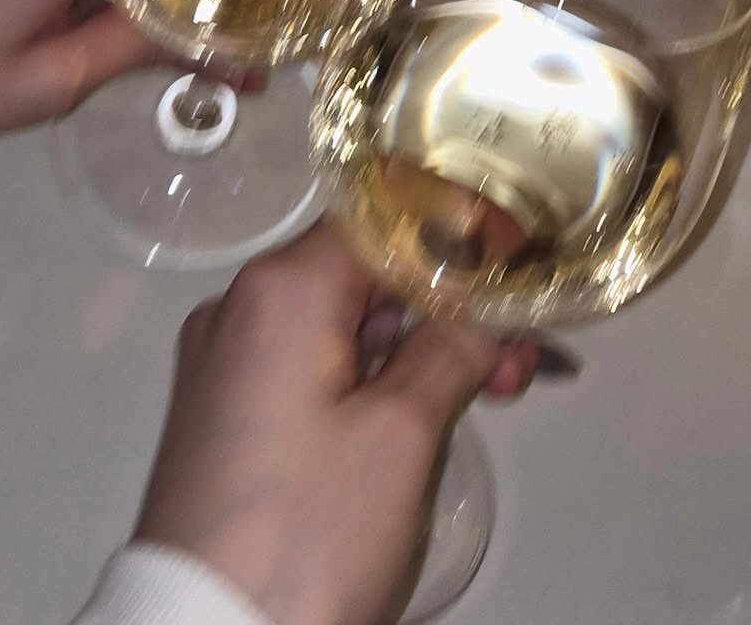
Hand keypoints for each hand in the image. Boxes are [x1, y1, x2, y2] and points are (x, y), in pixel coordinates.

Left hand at [135, 220, 535, 624]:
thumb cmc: (307, 532)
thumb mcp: (401, 432)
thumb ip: (455, 345)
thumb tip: (490, 301)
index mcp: (281, 290)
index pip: (385, 218)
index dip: (461, 232)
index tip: (522, 264)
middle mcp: (244, 309)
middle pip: (368, 273)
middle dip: (451, 306)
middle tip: (520, 355)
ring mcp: (229, 364)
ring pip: (347, 323)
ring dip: (420, 347)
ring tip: (494, 386)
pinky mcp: (228, 415)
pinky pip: (314, 367)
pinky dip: (374, 379)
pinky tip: (428, 407)